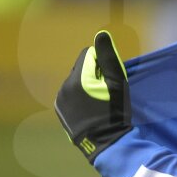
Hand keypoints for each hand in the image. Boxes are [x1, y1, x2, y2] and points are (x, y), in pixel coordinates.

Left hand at [54, 31, 130, 161]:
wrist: (106, 143)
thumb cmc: (115, 112)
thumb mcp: (117, 84)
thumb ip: (108, 58)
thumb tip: (101, 34)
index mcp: (77, 78)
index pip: (88, 54)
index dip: (103, 63)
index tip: (111, 79)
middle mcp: (64, 86)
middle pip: (81, 68)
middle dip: (93, 74)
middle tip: (107, 91)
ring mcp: (59, 100)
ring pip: (75, 82)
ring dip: (86, 86)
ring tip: (99, 102)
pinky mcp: (60, 111)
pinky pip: (70, 95)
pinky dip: (80, 98)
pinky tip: (90, 109)